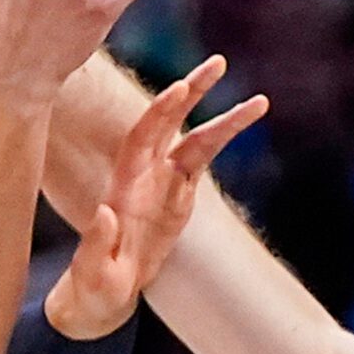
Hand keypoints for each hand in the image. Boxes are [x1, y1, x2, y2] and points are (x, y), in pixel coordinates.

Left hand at [45, 55, 267, 336]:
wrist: (107, 289)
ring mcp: (165, 182)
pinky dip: (225, 136)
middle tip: (219, 63)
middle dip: (193, 91)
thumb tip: (104, 212)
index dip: (160, 113)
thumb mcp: (93, 269)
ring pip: (197, 139)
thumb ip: (96, 242)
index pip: (143, 138)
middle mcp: (145, 174)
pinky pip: (206, 158)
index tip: (180, 88)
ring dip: (224, 117)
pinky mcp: (181, 195)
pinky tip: (248, 116)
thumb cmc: (95, 283)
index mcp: (124, 185)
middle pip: (171, 122)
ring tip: (260, 101)